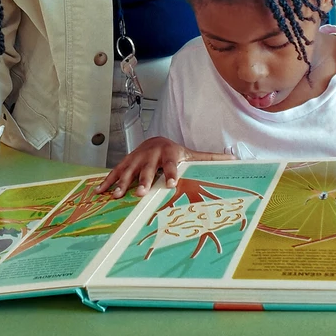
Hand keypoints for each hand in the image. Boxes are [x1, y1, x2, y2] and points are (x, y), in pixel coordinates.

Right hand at [96, 136, 233, 198]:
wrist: (155, 140)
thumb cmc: (176, 152)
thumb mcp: (192, 154)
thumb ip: (211, 158)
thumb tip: (235, 158)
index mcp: (169, 154)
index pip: (170, 164)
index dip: (170, 173)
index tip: (170, 184)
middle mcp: (151, 155)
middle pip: (147, 169)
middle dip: (143, 180)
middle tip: (140, 193)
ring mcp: (136, 158)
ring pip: (128, 170)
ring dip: (122, 182)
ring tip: (118, 195)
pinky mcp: (125, 162)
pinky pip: (115, 172)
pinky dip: (107, 181)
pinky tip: (100, 192)